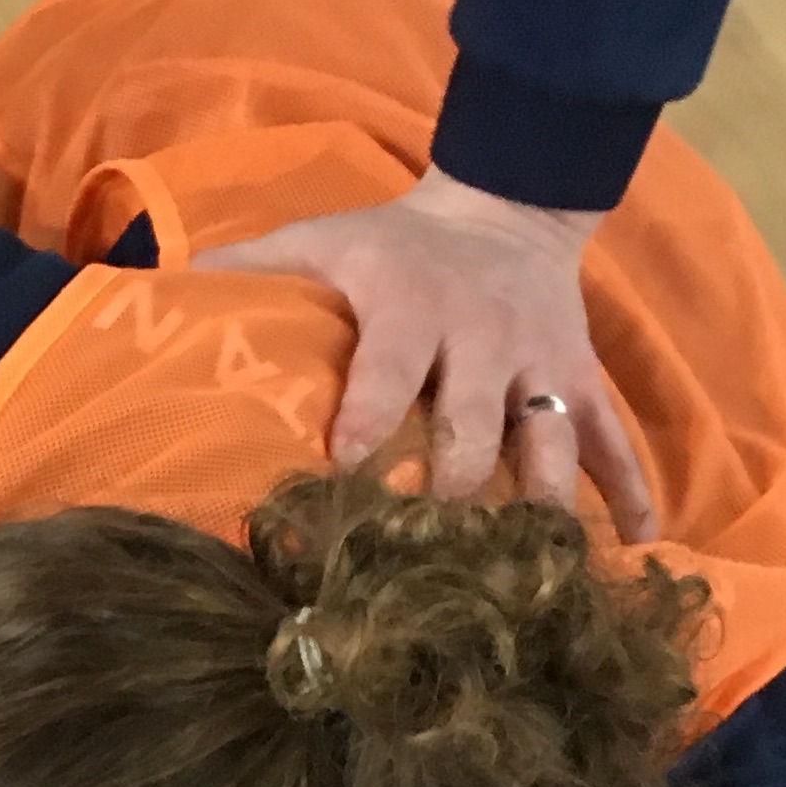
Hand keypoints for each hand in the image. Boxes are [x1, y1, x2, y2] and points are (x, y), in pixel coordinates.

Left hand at [195, 169, 659, 535]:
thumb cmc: (394, 243)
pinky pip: (613, 442)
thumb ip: (249, 268)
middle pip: (474, 428)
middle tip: (427, 560)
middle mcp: (484, 341)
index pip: (387, 373)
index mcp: (413, 308)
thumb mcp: (322, 236)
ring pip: (552, 445)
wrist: (510, 207)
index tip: (345, 477)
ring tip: (526, 579)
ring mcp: (542, 368)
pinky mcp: (584, 384)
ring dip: (539, 511)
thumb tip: (148, 285)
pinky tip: (637, 549)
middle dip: (452, 493)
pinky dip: (630, 494)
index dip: (368, 423)